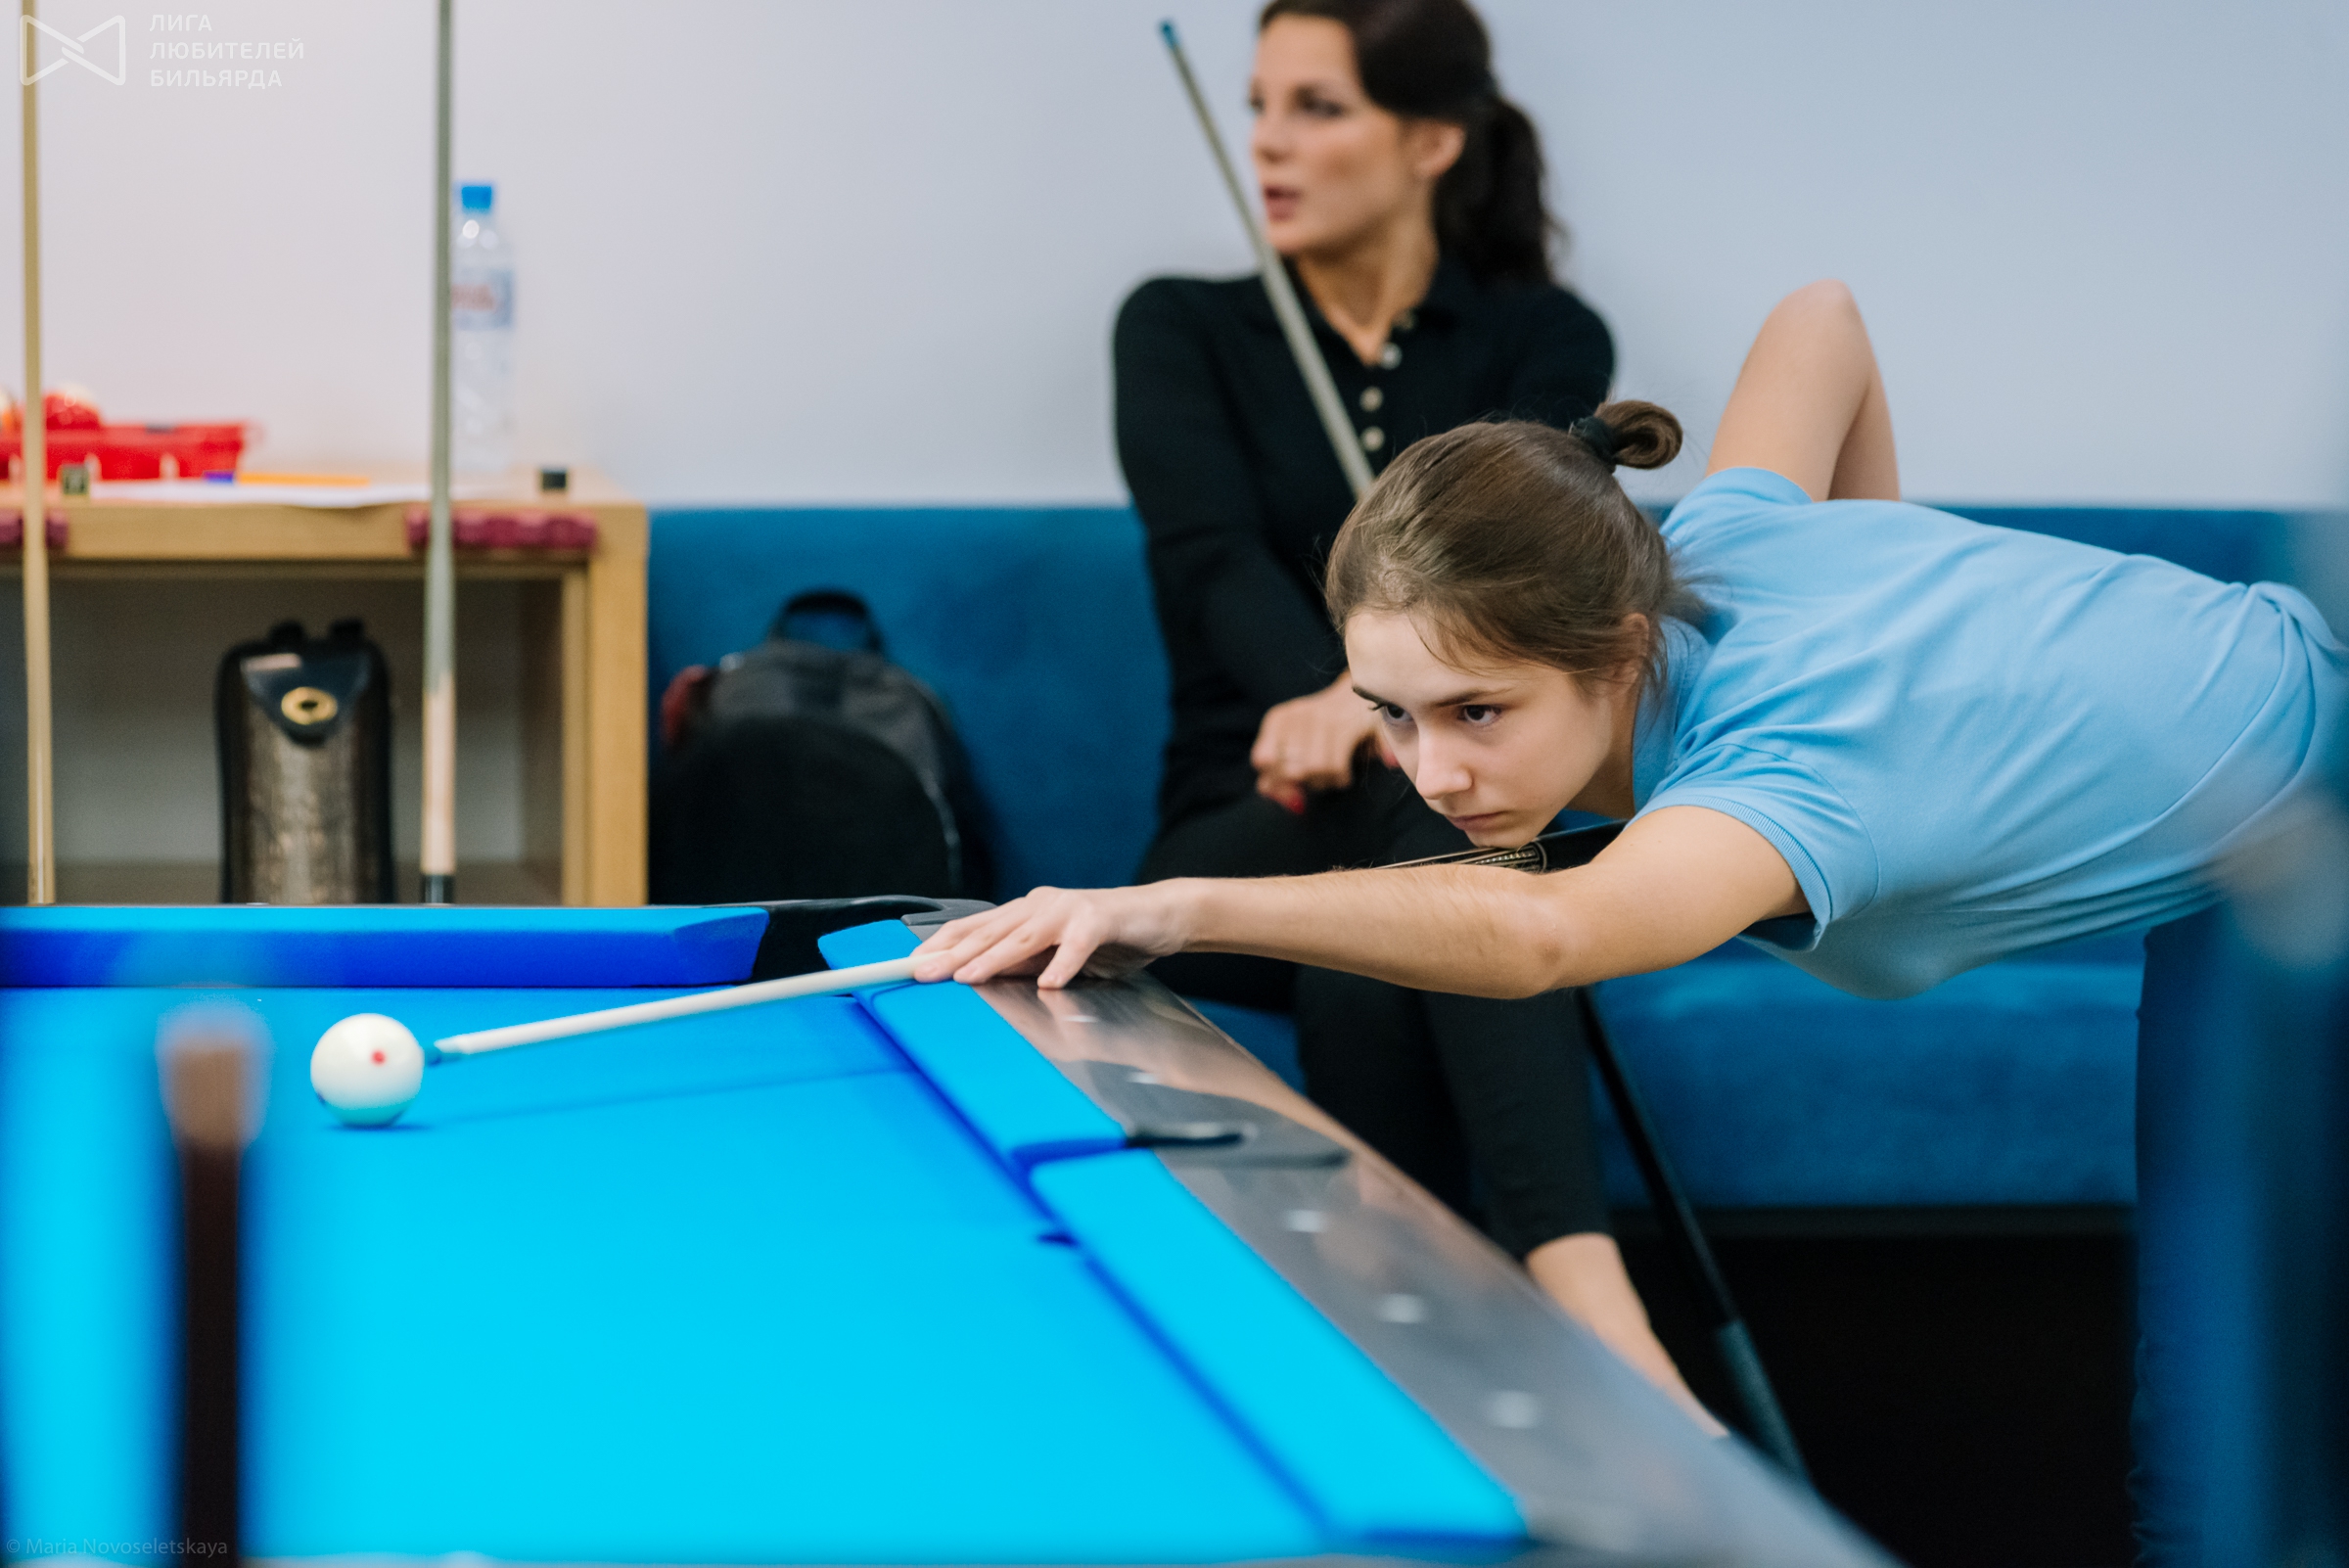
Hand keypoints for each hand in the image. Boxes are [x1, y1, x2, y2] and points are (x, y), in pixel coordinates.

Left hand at [911, 883, 1196, 988]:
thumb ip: (1023, 963)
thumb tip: (982, 975)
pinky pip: (1078, 945)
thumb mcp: (1055, 956)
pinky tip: (1050, 981)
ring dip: (993, 958)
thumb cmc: (1107, 937)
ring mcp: (1069, 910)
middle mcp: (1041, 906)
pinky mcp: (1100, 921)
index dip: (942, 944)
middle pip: (990, 932)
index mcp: (1027, 912)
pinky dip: (1064, 964)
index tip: (912, 963)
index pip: (975, 927)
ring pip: (1025, 937)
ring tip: (968, 976)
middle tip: (922, 972)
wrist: (1159, 916)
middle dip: (953, 954)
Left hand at [1250, 676, 1382, 810]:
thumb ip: (1277, 774)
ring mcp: (1323, 717)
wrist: (1361, 695)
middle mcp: (1298, 714)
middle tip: (1313, 781)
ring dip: (1323, 783)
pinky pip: (1336, 766)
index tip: (1291, 786)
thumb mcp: (1293, 745)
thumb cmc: (1322, 731)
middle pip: (1288, 769)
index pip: (1262, 760)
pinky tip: (1343, 775)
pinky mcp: (1347, 725)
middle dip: (1302, 784)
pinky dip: (1339, 779)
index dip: (1274, 780)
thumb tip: (1284, 799)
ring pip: (1313, 769)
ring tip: (1328, 778)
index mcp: (1279, 718)